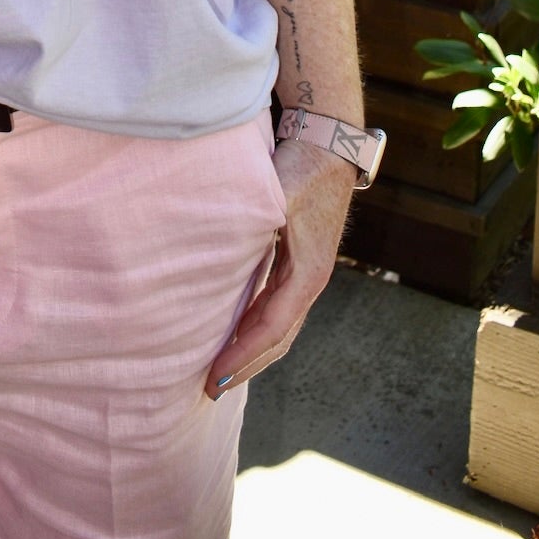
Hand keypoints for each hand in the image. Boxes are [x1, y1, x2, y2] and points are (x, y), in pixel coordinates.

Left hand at [204, 138, 353, 397]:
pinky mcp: (296, 266)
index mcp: (308, 274)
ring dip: (250, 351)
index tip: (215, 375)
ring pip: (277, 327)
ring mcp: (305, 276)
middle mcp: (309, 282)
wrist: (328, 149)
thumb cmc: (303, 170)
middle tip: (210, 389)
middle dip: (246, 366)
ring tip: (219, 372)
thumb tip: (233, 241)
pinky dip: (254, 328)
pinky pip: (274, 308)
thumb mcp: (282, 195)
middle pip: (277, 339)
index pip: (272, 327)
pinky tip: (233, 333)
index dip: (244, 354)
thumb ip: (260, 219)